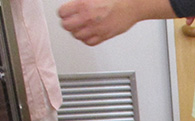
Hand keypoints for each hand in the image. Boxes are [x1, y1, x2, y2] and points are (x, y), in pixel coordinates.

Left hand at [58, 0, 176, 45]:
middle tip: (71, 20)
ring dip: (76, 31)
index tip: (66, 12)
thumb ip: (81, 0)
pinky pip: (89, 42)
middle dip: (68, 22)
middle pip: (67, 26)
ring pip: (76, 36)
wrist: (132, 6)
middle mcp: (88, 18)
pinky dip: (86, 39)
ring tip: (80, 27)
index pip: (62, 13)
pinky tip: (88, 33)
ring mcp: (96, 29)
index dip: (63, 12)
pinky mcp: (104, 36)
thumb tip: (75, 3)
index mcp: (83, 5)